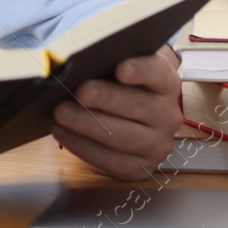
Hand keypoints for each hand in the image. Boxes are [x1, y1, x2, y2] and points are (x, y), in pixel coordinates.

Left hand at [51, 44, 182, 180]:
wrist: (131, 114)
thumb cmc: (117, 82)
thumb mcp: (117, 65)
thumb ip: (103, 61)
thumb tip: (71, 61)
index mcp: (165, 82)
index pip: (156, 73)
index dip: (140, 70)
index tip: (120, 69)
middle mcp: (167, 114)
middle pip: (138, 105)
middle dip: (106, 98)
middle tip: (79, 92)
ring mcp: (157, 143)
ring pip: (124, 137)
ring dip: (89, 125)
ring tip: (61, 113)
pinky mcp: (140, 166)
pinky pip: (112, 161)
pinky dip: (83, 147)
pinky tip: (62, 133)